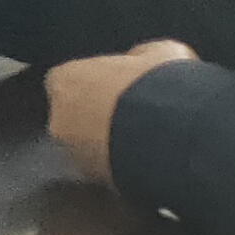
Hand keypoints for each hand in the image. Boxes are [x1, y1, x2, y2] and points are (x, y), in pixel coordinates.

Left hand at [45, 40, 197, 184]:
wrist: (175, 133)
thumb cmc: (161, 85)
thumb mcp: (158, 52)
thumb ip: (137, 57)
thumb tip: (140, 60)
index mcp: (66, 81)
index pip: (67, 80)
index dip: (94, 82)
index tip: (117, 85)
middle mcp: (59, 120)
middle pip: (73, 117)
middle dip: (98, 116)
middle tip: (133, 113)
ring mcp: (75, 155)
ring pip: (88, 147)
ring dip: (110, 143)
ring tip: (147, 138)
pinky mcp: (98, 182)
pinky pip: (108, 170)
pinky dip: (123, 164)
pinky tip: (151, 157)